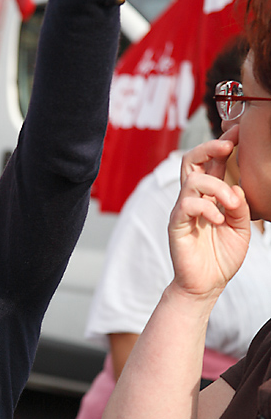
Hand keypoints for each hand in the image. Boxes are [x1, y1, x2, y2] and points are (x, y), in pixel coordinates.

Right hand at [168, 135, 250, 298]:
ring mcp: (183, 211)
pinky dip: (206, 207)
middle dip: (209, 147)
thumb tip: (235, 186)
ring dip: (217, 187)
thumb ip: (240, 206)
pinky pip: (186, 205)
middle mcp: (194, 199)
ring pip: (192, 180)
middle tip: (229, 145)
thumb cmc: (221, 256)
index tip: (237, 133)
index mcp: (210, 197)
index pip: (212, 163)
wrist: (206, 285)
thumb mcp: (241, 228)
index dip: (222, 145)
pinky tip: (218, 219)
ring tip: (232, 205)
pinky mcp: (176, 225)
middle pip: (192, 160)